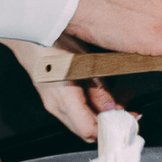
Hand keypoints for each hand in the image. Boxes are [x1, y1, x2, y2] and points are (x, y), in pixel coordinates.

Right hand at [0, 38, 125, 142]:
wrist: (30, 30)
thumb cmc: (54, 41)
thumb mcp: (85, 62)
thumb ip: (99, 90)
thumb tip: (113, 110)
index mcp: (63, 100)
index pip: (89, 131)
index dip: (112, 129)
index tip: (130, 120)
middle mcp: (56, 106)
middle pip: (88, 128)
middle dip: (112, 119)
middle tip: (129, 102)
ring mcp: (54, 101)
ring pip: (84, 118)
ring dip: (105, 109)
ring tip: (122, 91)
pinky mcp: (55, 95)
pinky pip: (78, 108)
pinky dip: (95, 103)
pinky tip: (106, 88)